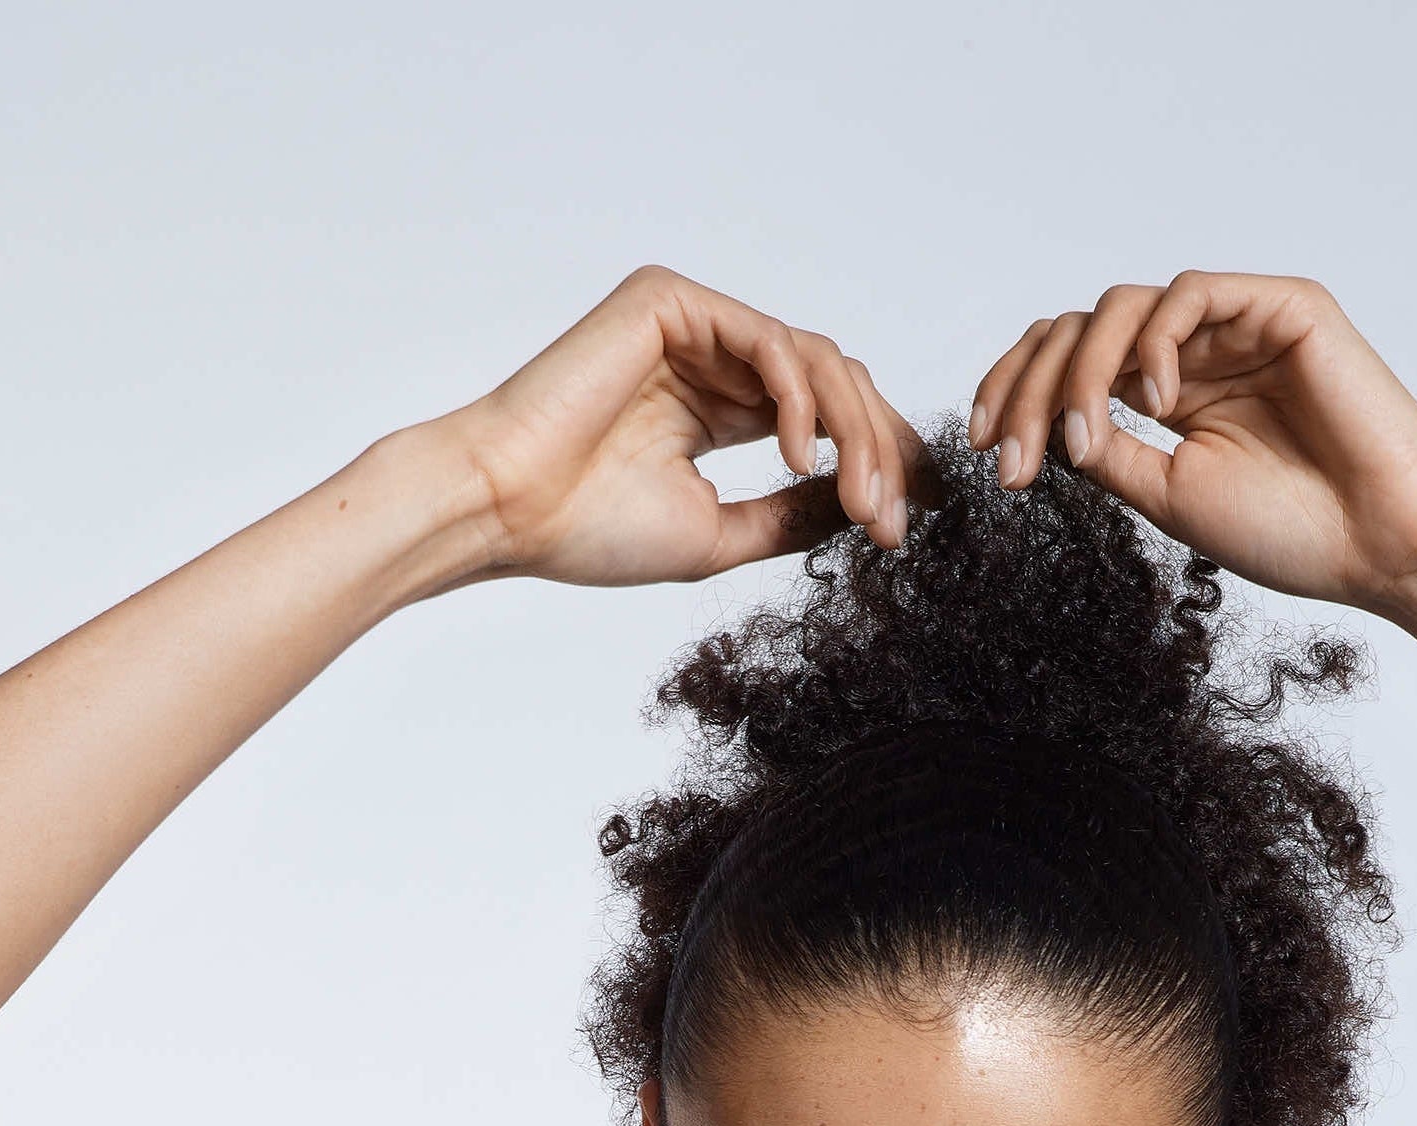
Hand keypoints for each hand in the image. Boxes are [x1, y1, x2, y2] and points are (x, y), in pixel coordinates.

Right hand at [445, 266, 914, 588]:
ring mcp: (694, 323)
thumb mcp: (722, 533)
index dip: (877, 464)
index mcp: (722, 407)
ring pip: (817, 360)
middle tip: (894, 523)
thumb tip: (863, 507)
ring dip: (855, 435)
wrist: (510, 510)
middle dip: (880, 454)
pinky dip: (801, 400)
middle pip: (836, 384)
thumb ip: (792, 514)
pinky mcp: (673, 301)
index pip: (825, 418)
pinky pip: (770, 340)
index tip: (906, 527)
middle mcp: (713, 357)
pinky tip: (801, 457)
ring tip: (863, 502)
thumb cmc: (589, 529)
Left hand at [967, 275, 1416, 617]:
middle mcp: (1199, 355)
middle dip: (1027, 385)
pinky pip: (1187, 292)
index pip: (1075, 367)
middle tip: (1003, 451)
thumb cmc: (1295, 534)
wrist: (1385, 544)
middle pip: (1082, 330)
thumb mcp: (1171, 499)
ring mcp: (1238, 326)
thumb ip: (1111, 454)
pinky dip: (1152, 342)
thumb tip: (1043, 426)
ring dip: (1079, 370)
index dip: (1017, 394)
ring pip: (1122, 307)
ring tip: (1079, 437)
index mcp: (1174, 400)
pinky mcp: (1280, 306)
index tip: (981, 450)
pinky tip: (1154, 400)